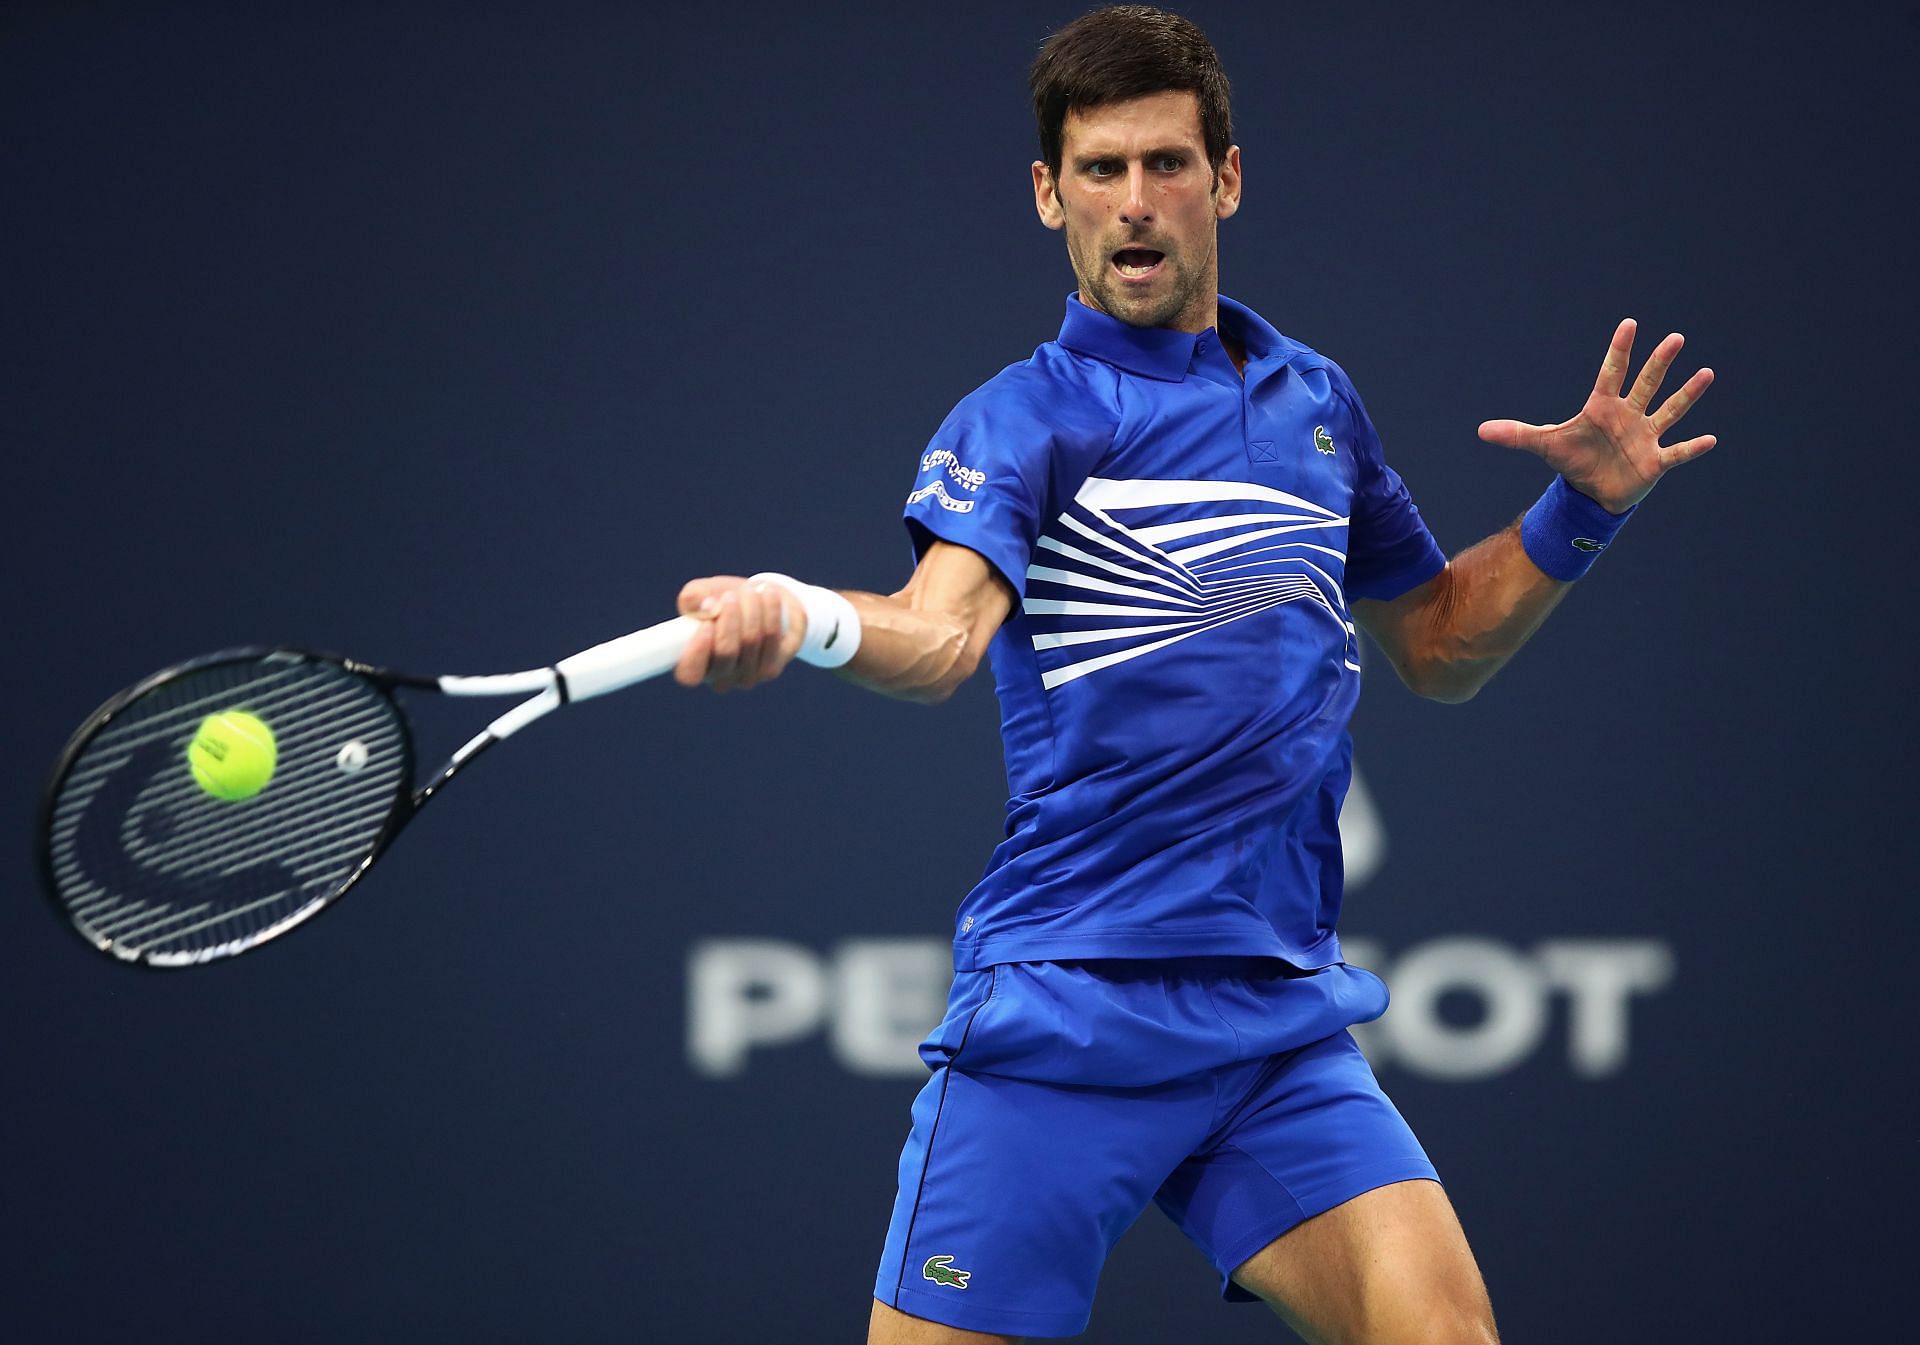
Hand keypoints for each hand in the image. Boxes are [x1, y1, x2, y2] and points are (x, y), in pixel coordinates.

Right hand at [671, 575, 804, 691]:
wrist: (758, 604)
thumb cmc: (720, 601)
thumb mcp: (701, 594)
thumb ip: (692, 597)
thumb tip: (708, 607)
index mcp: (694, 667)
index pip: (690, 674)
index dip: (697, 651)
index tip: (706, 623)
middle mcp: (720, 678)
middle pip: (725, 652)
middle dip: (729, 618)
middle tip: (730, 596)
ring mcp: (747, 677)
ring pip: (750, 641)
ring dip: (751, 609)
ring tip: (750, 590)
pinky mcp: (771, 668)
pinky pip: (771, 637)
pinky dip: (770, 611)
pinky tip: (768, 594)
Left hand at [1477, 319, 1715, 513]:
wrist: (1591, 491)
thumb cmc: (1573, 460)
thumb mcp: (1544, 446)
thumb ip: (1516, 434)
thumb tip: (1480, 430)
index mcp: (1602, 407)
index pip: (1611, 372)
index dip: (1619, 350)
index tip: (1629, 324)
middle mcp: (1628, 415)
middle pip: (1646, 384)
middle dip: (1659, 363)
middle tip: (1675, 338)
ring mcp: (1645, 436)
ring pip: (1669, 411)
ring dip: (1687, 395)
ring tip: (1706, 373)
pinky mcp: (1655, 461)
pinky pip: (1678, 452)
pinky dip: (1692, 448)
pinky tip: (1710, 440)